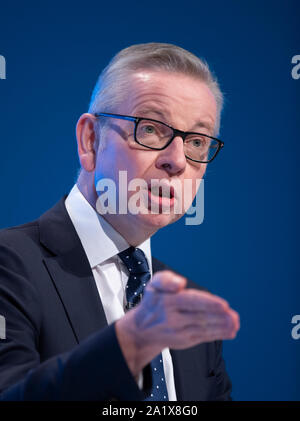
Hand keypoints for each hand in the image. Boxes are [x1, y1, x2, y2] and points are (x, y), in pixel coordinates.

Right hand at [115, 270, 239, 376]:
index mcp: (167, 302)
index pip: (190, 301)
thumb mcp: (154, 285)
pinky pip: (203, 337)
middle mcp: (173, 318)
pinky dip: (218, 334)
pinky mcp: (185, 341)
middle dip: (219, 317)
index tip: (224, 305)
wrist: (142, 330)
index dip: (207, 303)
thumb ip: (166, 279)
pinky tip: (230, 331)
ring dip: (222, 327)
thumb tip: (180, 283)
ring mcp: (179, 332)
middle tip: (234, 316)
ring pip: (203, 328)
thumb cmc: (153, 303)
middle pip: (199, 316)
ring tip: (235, 324)